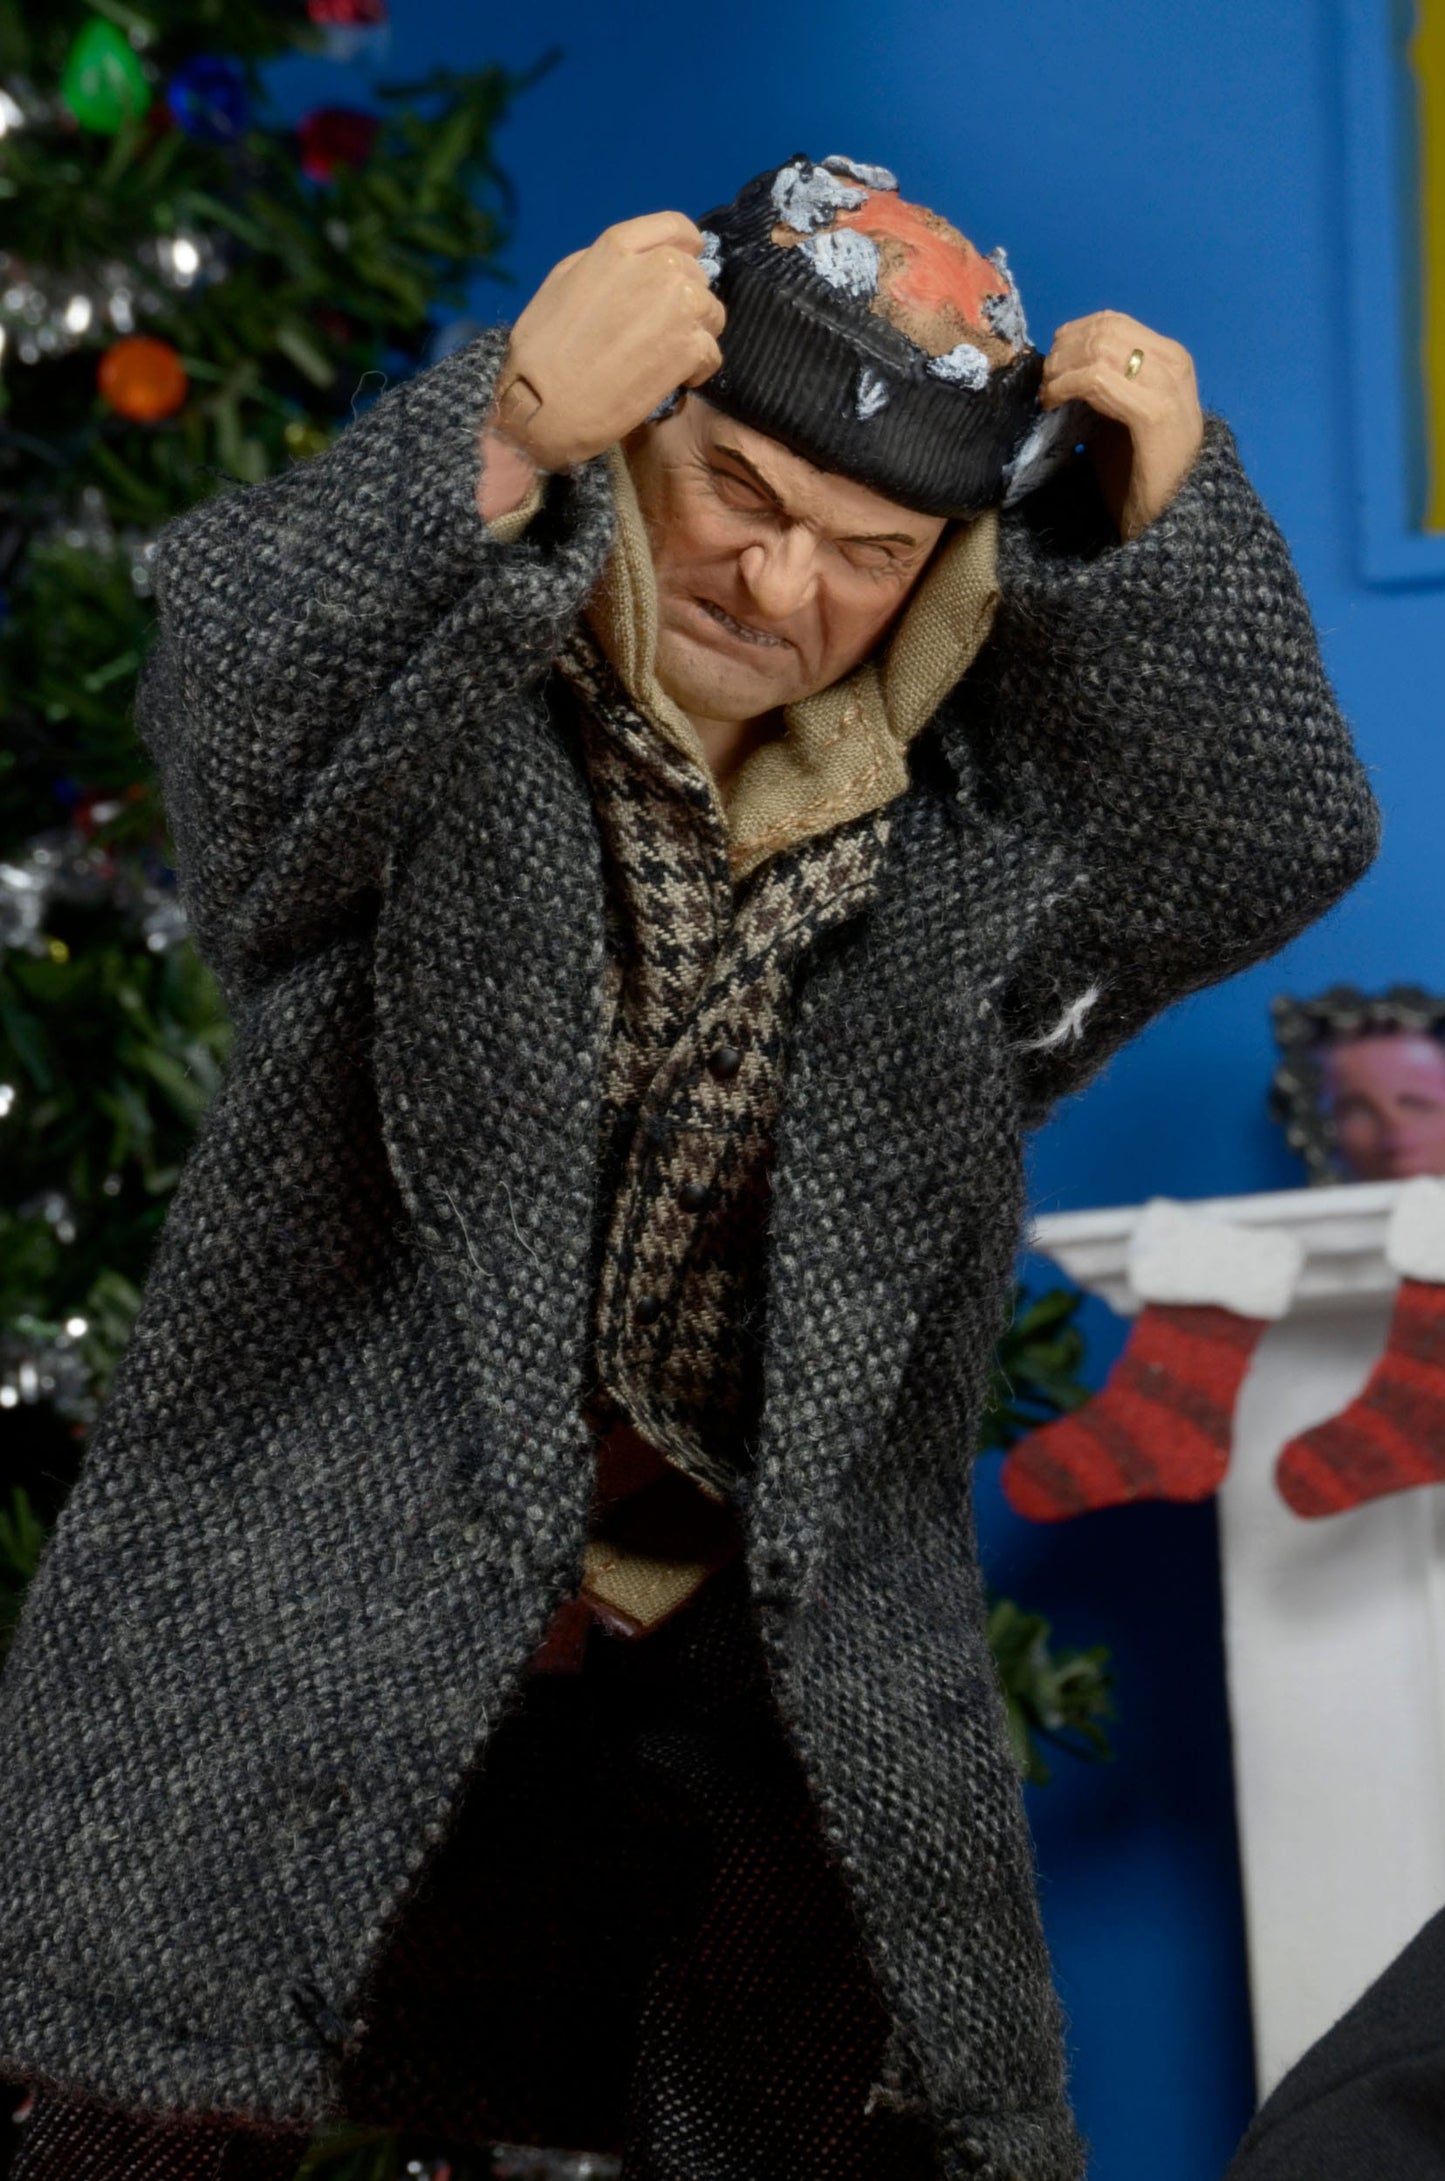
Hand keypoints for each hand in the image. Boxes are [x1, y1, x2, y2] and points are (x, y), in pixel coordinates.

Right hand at [487, 212, 725, 471]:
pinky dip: (696, 370)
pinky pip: (712, 353)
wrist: (546, 406)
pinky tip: (667, 380)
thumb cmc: (541, 350)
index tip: (681, 272)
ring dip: (694, 335)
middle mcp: (658, 267)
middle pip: (697, 275)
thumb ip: (606, 265)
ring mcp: (679, 307)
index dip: (687, 249)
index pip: (676, 228)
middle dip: (685, 302)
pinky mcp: (691, 349)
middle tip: (658, 332)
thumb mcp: (563, 282)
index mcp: (620, 245)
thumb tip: (635, 265)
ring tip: (662, 357)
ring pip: (711, 314)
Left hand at [1038, 311, 1203, 539]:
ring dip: (1061, 369)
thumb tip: (1058, 361)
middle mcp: (1174, 363)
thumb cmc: (1139, 470)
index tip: (1051, 370)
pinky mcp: (1155, 414)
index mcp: (1169, 358)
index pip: (1111, 322)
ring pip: (1099, 348)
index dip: (1071, 337)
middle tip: (1045, 386)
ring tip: (1048, 397)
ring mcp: (1168, 386)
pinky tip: (1053, 405)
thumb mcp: (1120, 414)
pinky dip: (1066, 385)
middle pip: (1102, 330)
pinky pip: (1098, 379)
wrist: (1169, 520)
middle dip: (1062, 352)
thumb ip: (1103, 382)